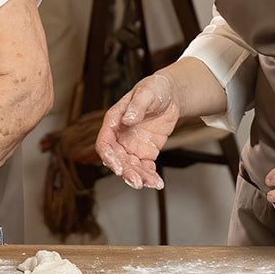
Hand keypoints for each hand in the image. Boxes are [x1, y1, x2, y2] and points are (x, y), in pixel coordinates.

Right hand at [95, 74, 179, 190]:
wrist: (170, 95)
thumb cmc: (154, 90)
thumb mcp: (146, 94)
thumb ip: (136, 107)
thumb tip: (127, 119)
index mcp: (113, 122)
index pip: (104, 144)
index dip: (109, 157)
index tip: (117, 168)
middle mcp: (120, 137)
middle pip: (117, 160)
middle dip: (125, 172)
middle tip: (137, 182)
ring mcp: (132, 146)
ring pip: (130, 167)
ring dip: (138, 177)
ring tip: (152, 183)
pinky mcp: (145, 152)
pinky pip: (144, 167)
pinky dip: (149, 176)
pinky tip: (157, 181)